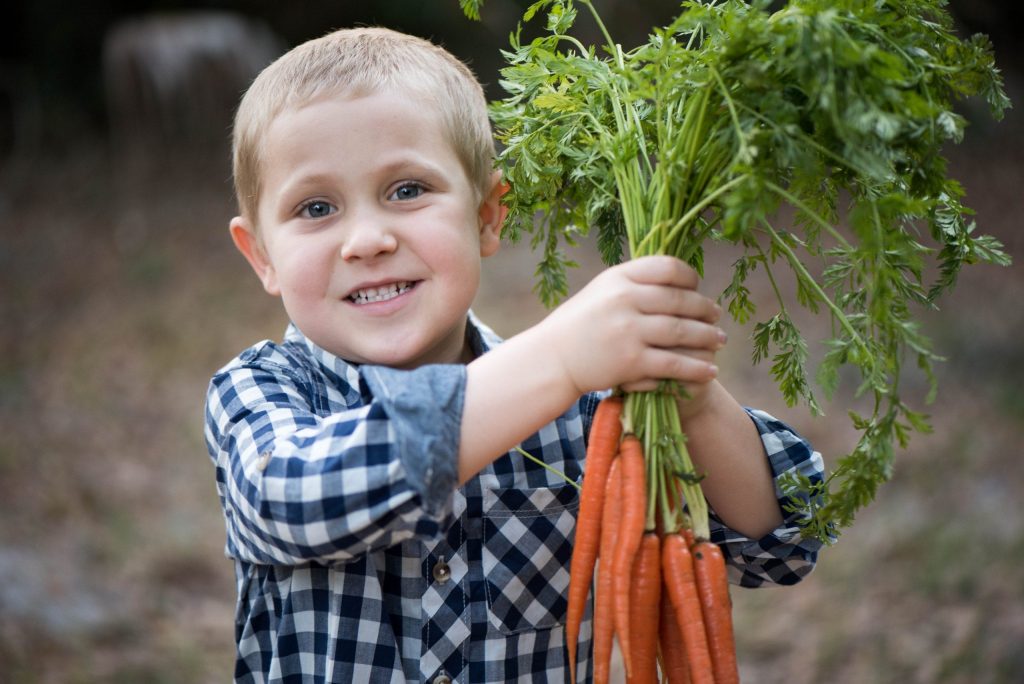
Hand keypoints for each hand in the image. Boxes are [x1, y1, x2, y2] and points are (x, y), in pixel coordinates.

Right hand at [537, 255, 725, 398]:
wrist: (552, 358)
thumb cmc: (578, 324)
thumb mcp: (601, 291)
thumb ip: (634, 283)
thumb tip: (676, 279)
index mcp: (619, 278)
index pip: (667, 268)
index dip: (690, 278)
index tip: (697, 288)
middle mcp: (624, 300)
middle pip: (680, 300)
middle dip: (705, 310)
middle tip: (717, 317)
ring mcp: (628, 331)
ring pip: (682, 331)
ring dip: (708, 337)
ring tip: (720, 341)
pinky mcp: (631, 361)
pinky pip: (674, 363)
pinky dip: (696, 368)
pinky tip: (710, 371)